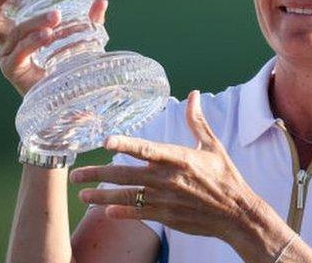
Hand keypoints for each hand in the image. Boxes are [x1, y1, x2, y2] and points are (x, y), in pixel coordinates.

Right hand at [0, 0, 108, 95]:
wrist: (70, 102)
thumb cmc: (70, 67)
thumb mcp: (82, 40)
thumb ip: (90, 21)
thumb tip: (101, 0)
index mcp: (15, 31)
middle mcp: (6, 43)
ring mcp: (7, 58)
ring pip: (15, 32)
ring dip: (35, 22)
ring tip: (55, 17)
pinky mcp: (13, 71)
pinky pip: (20, 52)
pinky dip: (34, 41)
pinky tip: (47, 35)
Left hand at [70, 91, 267, 243]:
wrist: (236, 214)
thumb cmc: (225, 177)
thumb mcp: (212, 146)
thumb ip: (197, 122)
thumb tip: (193, 95)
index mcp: (179, 157)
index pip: (146, 149)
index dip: (125, 144)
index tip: (105, 141)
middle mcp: (168, 179)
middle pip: (126, 175)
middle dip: (98, 174)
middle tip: (75, 174)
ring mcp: (166, 200)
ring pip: (127, 197)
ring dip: (102, 196)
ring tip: (82, 194)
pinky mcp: (167, 217)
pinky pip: (139, 214)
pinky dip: (121, 213)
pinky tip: (106, 212)